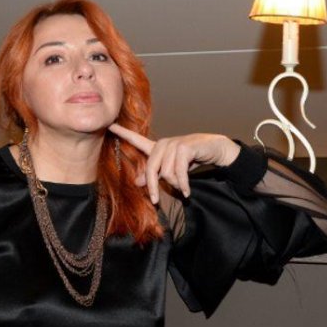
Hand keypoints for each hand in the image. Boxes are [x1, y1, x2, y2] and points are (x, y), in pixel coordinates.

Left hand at [108, 123, 239, 203]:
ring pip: (166, 173)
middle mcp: (163, 144)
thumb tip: (137, 182)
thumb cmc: (193, 159)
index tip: (109, 125)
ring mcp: (174, 144)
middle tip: (156, 201)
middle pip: (150, 169)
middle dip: (153, 187)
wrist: (216, 149)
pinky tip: (187, 192)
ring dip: (176, 185)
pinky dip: (183, 185)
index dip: (123, 133)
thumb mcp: (171, 170)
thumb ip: (155, 175)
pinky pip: (178, 172)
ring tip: (183, 187)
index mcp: (158, 148)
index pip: (137, 140)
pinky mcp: (184, 147)